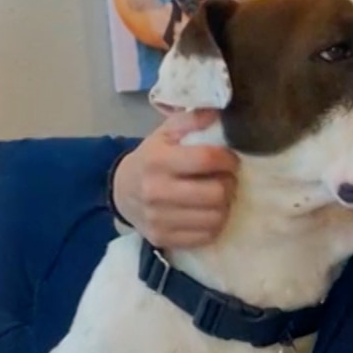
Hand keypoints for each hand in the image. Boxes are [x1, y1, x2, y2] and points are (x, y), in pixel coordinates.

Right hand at [112, 110, 238, 249]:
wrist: (122, 191)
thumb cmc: (151, 158)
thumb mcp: (165, 133)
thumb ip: (191, 120)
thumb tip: (217, 113)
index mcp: (158, 160)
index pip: (207, 159)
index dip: (228, 159)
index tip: (230, 159)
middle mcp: (156, 192)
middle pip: (216, 193)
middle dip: (229, 184)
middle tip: (226, 179)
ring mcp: (158, 219)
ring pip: (215, 218)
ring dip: (224, 206)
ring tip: (218, 196)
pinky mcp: (162, 239)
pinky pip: (206, 237)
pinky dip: (214, 225)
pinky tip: (208, 213)